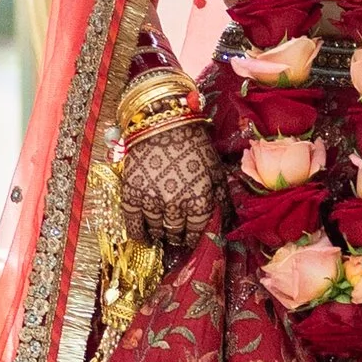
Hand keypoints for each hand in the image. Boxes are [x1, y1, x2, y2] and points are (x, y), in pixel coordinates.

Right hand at [118, 121, 222, 253]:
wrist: (164, 122)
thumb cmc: (195, 145)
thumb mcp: (216, 171)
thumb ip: (223, 200)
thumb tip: (230, 225)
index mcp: (199, 201)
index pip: (197, 232)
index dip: (193, 237)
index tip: (190, 239)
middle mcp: (175, 206)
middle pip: (175, 232)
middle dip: (177, 236)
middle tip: (175, 236)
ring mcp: (151, 200)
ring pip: (155, 228)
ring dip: (159, 234)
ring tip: (160, 234)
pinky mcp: (131, 193)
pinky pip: (132, 221)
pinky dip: (136, 232)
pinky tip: (141, 236)